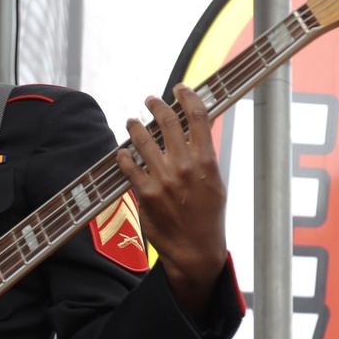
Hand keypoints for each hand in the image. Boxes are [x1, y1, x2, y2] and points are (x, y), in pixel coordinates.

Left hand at [116, 84, 227, 317]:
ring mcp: (163, 179)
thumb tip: (198, 131)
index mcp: (206, 161)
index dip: (187, 97)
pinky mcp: (146, 193)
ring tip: (131, 121)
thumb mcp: (216, 183)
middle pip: (168, 122)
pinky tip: (123, 152)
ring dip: (135, 126)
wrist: (195, 249)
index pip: (197, 117)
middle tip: (150, 100)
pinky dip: (124, 156)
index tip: (180, 88)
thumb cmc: (208, 217)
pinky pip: (129, 166)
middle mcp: (184, 166)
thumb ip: (205, 156)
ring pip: (143, 140)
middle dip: (156, 105)